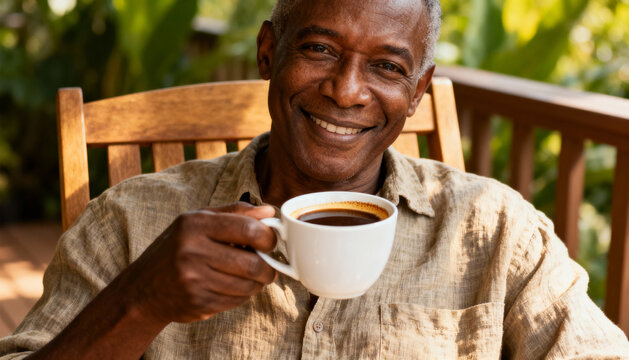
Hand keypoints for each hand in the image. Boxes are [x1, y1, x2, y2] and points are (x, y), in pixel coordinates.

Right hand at [119, 202, 276, 323]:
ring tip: (253, 277)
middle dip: (269, 267)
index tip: (270, 242)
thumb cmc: (176, 247)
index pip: (248, 229)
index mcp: (195, 225)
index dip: (268, 237)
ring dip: (258, 283)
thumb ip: (235, 213)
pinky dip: (243, 296)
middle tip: (269, 266)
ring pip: (247, 286)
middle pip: (252, 263)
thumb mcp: (199, 221)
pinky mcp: (198, 302)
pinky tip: (234, 287)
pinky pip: (236, 301)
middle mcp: (192, 251)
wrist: (143, 288)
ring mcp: (194, 280)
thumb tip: (269, 212)